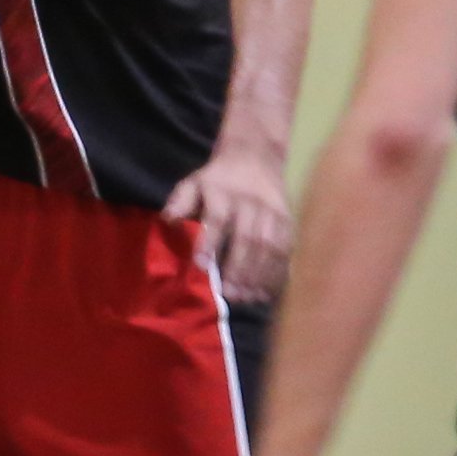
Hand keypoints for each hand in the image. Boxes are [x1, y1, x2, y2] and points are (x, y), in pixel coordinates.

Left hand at [166, 145, 296, 308]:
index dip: (210, 242)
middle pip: (247, 237)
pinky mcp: (288, 222)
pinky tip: (268, 292)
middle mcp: (251, 204)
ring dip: (260, 275)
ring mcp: (273, 213)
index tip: (201, 266)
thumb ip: (180, 201)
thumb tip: (168, 219)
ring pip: (270, 246)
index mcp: (223, 193)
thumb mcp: (193, 183)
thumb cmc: (216, 180)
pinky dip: (279, 272)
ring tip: (248, 298)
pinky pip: (286, 249)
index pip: (217, 218)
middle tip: (229, 294)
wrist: (256, 158)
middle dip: (239, 267)